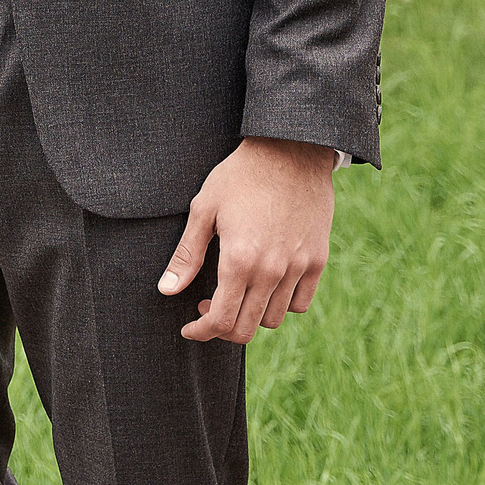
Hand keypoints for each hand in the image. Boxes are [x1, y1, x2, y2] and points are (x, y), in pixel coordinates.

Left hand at [161, 136, 338, 342]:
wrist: (290, 152)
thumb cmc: (240, 176)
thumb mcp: (203, 209)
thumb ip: (186, 255)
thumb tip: (167, 291)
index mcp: (239, 260)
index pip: (221, 320)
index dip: (201, 332)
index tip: (190, 328)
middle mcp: (272, 271)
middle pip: (246, 329)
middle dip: (222, 329)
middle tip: (207, 309)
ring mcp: (299, 268)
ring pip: (272, 319)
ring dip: (250, 316)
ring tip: (236, 294)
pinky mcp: (318, 261)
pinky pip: (300, 303)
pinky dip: (281, 304)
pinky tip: (265, 287)